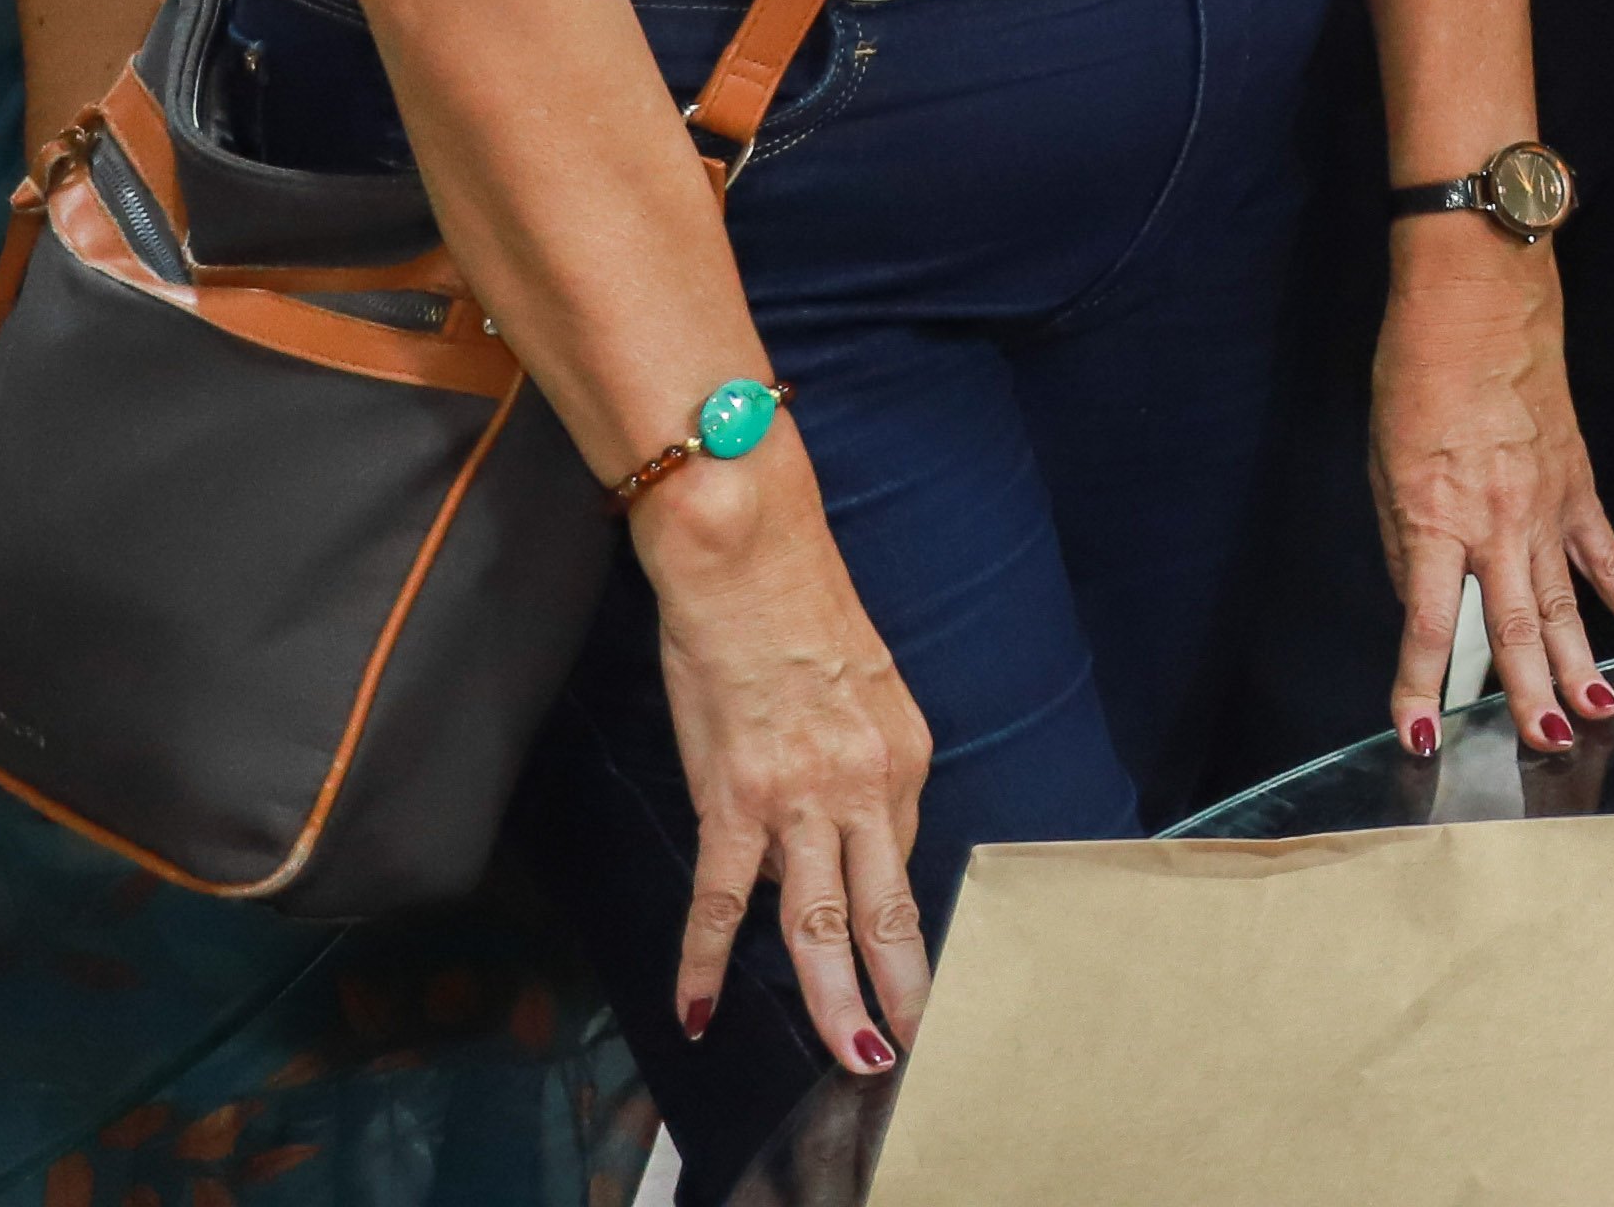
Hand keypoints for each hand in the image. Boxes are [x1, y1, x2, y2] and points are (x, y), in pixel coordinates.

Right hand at [633, 446, 932, 1076]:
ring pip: (826, 922)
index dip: (888, 908)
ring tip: (857, 1056)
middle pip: (890, 908)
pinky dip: (708, 962)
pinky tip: (699, 1011)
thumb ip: (856, 761)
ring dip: (839, 999)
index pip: (900, 853)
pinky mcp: (736, 798)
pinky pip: (724, 900)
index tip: (890, 957)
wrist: (750, 557)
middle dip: (904, 987)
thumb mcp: (859, 689)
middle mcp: (869, 782)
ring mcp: (804, 796)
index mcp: (906, 755)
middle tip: (914, 1045)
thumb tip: (829, 824)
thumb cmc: (797, 611)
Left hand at [1370, 225, 1613, 757]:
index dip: (1420, 686)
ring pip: (1566, 602)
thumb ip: (1406, 543)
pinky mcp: (1578, 487)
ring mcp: (1546, 506)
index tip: (1418, 735)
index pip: (1426, 624)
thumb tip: (1427, 603)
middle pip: (1513, 626)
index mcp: (1434, 518)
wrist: (1478, 304)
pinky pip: (1609, 556)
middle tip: (1544, 745)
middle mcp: (1496, 522)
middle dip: (1527, 692)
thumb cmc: (1417, 378)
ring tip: (1599, 716)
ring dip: (1582, 664)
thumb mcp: (1386, 466)